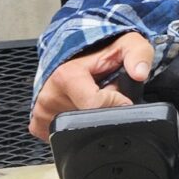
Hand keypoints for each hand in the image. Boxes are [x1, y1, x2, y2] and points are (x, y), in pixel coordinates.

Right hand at [28, 31, 156, 142]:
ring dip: (89, 115)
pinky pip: (61, 134)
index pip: (95, 106)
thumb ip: (139, 55)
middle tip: (104, 92)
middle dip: (103, 109)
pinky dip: (75, 124)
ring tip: (91, 96)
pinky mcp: (39, 122)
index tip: (119, 94)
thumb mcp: (127, 45)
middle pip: (88, 119)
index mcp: (65, 76)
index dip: (115, 102)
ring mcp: (42, 111)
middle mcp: (49, 96)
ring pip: (78, 128)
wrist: (77, 52)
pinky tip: (79, 107)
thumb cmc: (100, 50)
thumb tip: (140, 73)